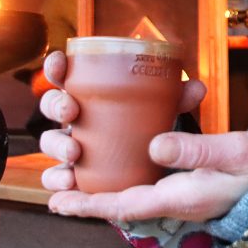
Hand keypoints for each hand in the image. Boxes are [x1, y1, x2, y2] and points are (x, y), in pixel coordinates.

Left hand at [37, 50, 247, 221]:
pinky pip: (149, 182)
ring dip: (102, 187)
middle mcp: (175, 200)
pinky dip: (126, 174)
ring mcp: (182, 194)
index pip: (125, 206)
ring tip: (74, 173)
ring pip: (132, 193)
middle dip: (86, 197)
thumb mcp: (234, 151)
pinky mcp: (188, 184)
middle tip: (55, 186)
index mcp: (181, 197)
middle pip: (120, 202)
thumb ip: (195, 150)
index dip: (89, 205)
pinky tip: (116, 160)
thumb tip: (153, 145)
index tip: (58, 203)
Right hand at [38, 50, 205, 174]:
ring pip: (50, 141)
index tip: (60, 63)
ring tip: (75, 152)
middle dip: (56, 105)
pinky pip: (54, 177)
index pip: (66, 73)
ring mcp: (70, 145)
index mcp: (90, 92)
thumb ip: (178, 97)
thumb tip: (197, 88)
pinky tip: (67, 184)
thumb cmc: (148, 124)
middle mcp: (75, 117)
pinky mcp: (73, 174)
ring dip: (56, 144)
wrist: (148, 163)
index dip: (57, 66)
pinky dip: (55, 180)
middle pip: (52, 105)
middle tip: (72, 111)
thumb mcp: (163, 109)